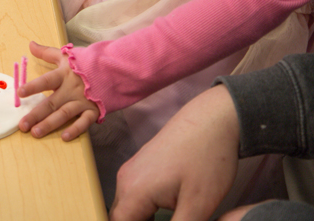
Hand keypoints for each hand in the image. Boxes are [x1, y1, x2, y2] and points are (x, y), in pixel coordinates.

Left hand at [17, 41, 98, 140]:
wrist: (115, 69)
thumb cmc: (87, 63)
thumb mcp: (66, 55)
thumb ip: (46, 52)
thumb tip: (30, 44)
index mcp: (64, 75)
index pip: (47, 81)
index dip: (34, 86)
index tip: (20, 93)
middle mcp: (71, 89)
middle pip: (51, 103)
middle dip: (36, 114)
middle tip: (22, 125)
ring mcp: (83, 101)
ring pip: (64, 114)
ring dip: (49, 124)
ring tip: (36, 132)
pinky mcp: (94, 110)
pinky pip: (84, 122)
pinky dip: (75, 129)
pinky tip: (64, 137)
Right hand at [109, 85, 240, 220]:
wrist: (212, 121)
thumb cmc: (207, 159)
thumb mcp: (198, 206)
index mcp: (134, 191)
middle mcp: (126, 179)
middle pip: (120, 217)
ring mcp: (132, 170)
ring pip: (127, 206)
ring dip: (141, 219)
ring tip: (168, 219)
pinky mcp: (142, 165)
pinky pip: (135, 194)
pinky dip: (144, 209)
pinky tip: (167, 213)